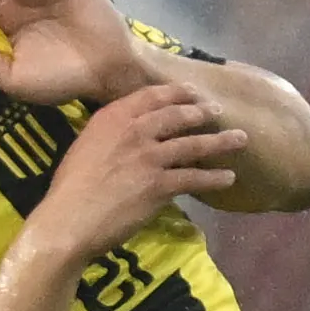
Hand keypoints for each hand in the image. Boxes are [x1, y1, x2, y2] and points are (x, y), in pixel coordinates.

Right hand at [22, 84, 246, 264]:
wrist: (69, 218)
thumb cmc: (70, 187)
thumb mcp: (86, 145)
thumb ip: (110, 134)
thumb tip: (128, 134)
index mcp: (112, 118)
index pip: (151, 96)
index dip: (177, 92)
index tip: (193, 91)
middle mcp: (134, 131)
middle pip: (177, 115)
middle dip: (202, 111)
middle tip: (218, 111)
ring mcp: (149, 157)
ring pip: (193, 144)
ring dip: (220, 141)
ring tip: (240, 139)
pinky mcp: (159, 185)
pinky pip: (194, 179)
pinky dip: (214, 178)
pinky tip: (228, 178)